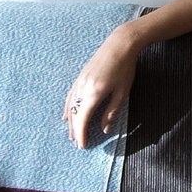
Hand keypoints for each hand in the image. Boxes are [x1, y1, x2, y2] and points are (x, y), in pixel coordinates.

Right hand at [63, 25, 138, 147]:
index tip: (82, 146)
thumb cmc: (125, 69)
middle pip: (75, 113)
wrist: (119, 45)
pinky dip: (68, 107)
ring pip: (70, 105)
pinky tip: (66, 115)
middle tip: (77, 143)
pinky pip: (71, 96)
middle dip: (75, 130)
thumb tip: (104, 129)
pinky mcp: (80, 77)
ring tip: (71, 133)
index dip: (81, 134)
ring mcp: (80, 81)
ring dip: (70, 121)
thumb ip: (112, 112)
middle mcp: (83, 88)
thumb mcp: (122, 93)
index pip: (83, 119)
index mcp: (94, 93)